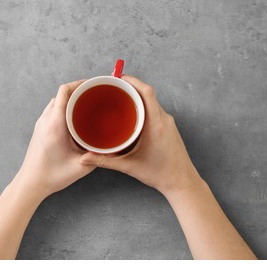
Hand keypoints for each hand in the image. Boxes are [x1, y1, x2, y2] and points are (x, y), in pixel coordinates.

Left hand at [14, 80, 94, 201]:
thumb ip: (97, 156)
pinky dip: (63, 108)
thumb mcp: (80, 167)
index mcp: (55, 124)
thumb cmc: (52, 175)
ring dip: (70, 99)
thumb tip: (112, 149)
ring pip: (56, 102)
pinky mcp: (40, 129)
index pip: (64, 92)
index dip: (79, 83)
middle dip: (78, 90)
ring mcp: (41, 124)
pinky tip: (74, 119)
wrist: (31, 183)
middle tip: (93, 94)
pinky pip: (52, 111)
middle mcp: (46, 120)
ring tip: (85, 104)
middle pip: (61, 94)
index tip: (93, 84)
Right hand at [81, 75, 201, 194]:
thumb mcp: (129, 166)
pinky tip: (132, 114)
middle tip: (114, 88)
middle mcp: (164, 120)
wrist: (182, 182)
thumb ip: (105, 161)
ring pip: (152, 102)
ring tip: (120, 98)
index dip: (133, 81)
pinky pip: (155, 110)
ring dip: (137, 97)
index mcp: (156, 124)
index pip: (146, 92)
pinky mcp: (169, 128)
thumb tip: (84, 159)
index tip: (118, 77)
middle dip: (131, 87)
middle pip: (148, 94)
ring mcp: (168, 123)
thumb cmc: (160, 174)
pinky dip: (143, 107)